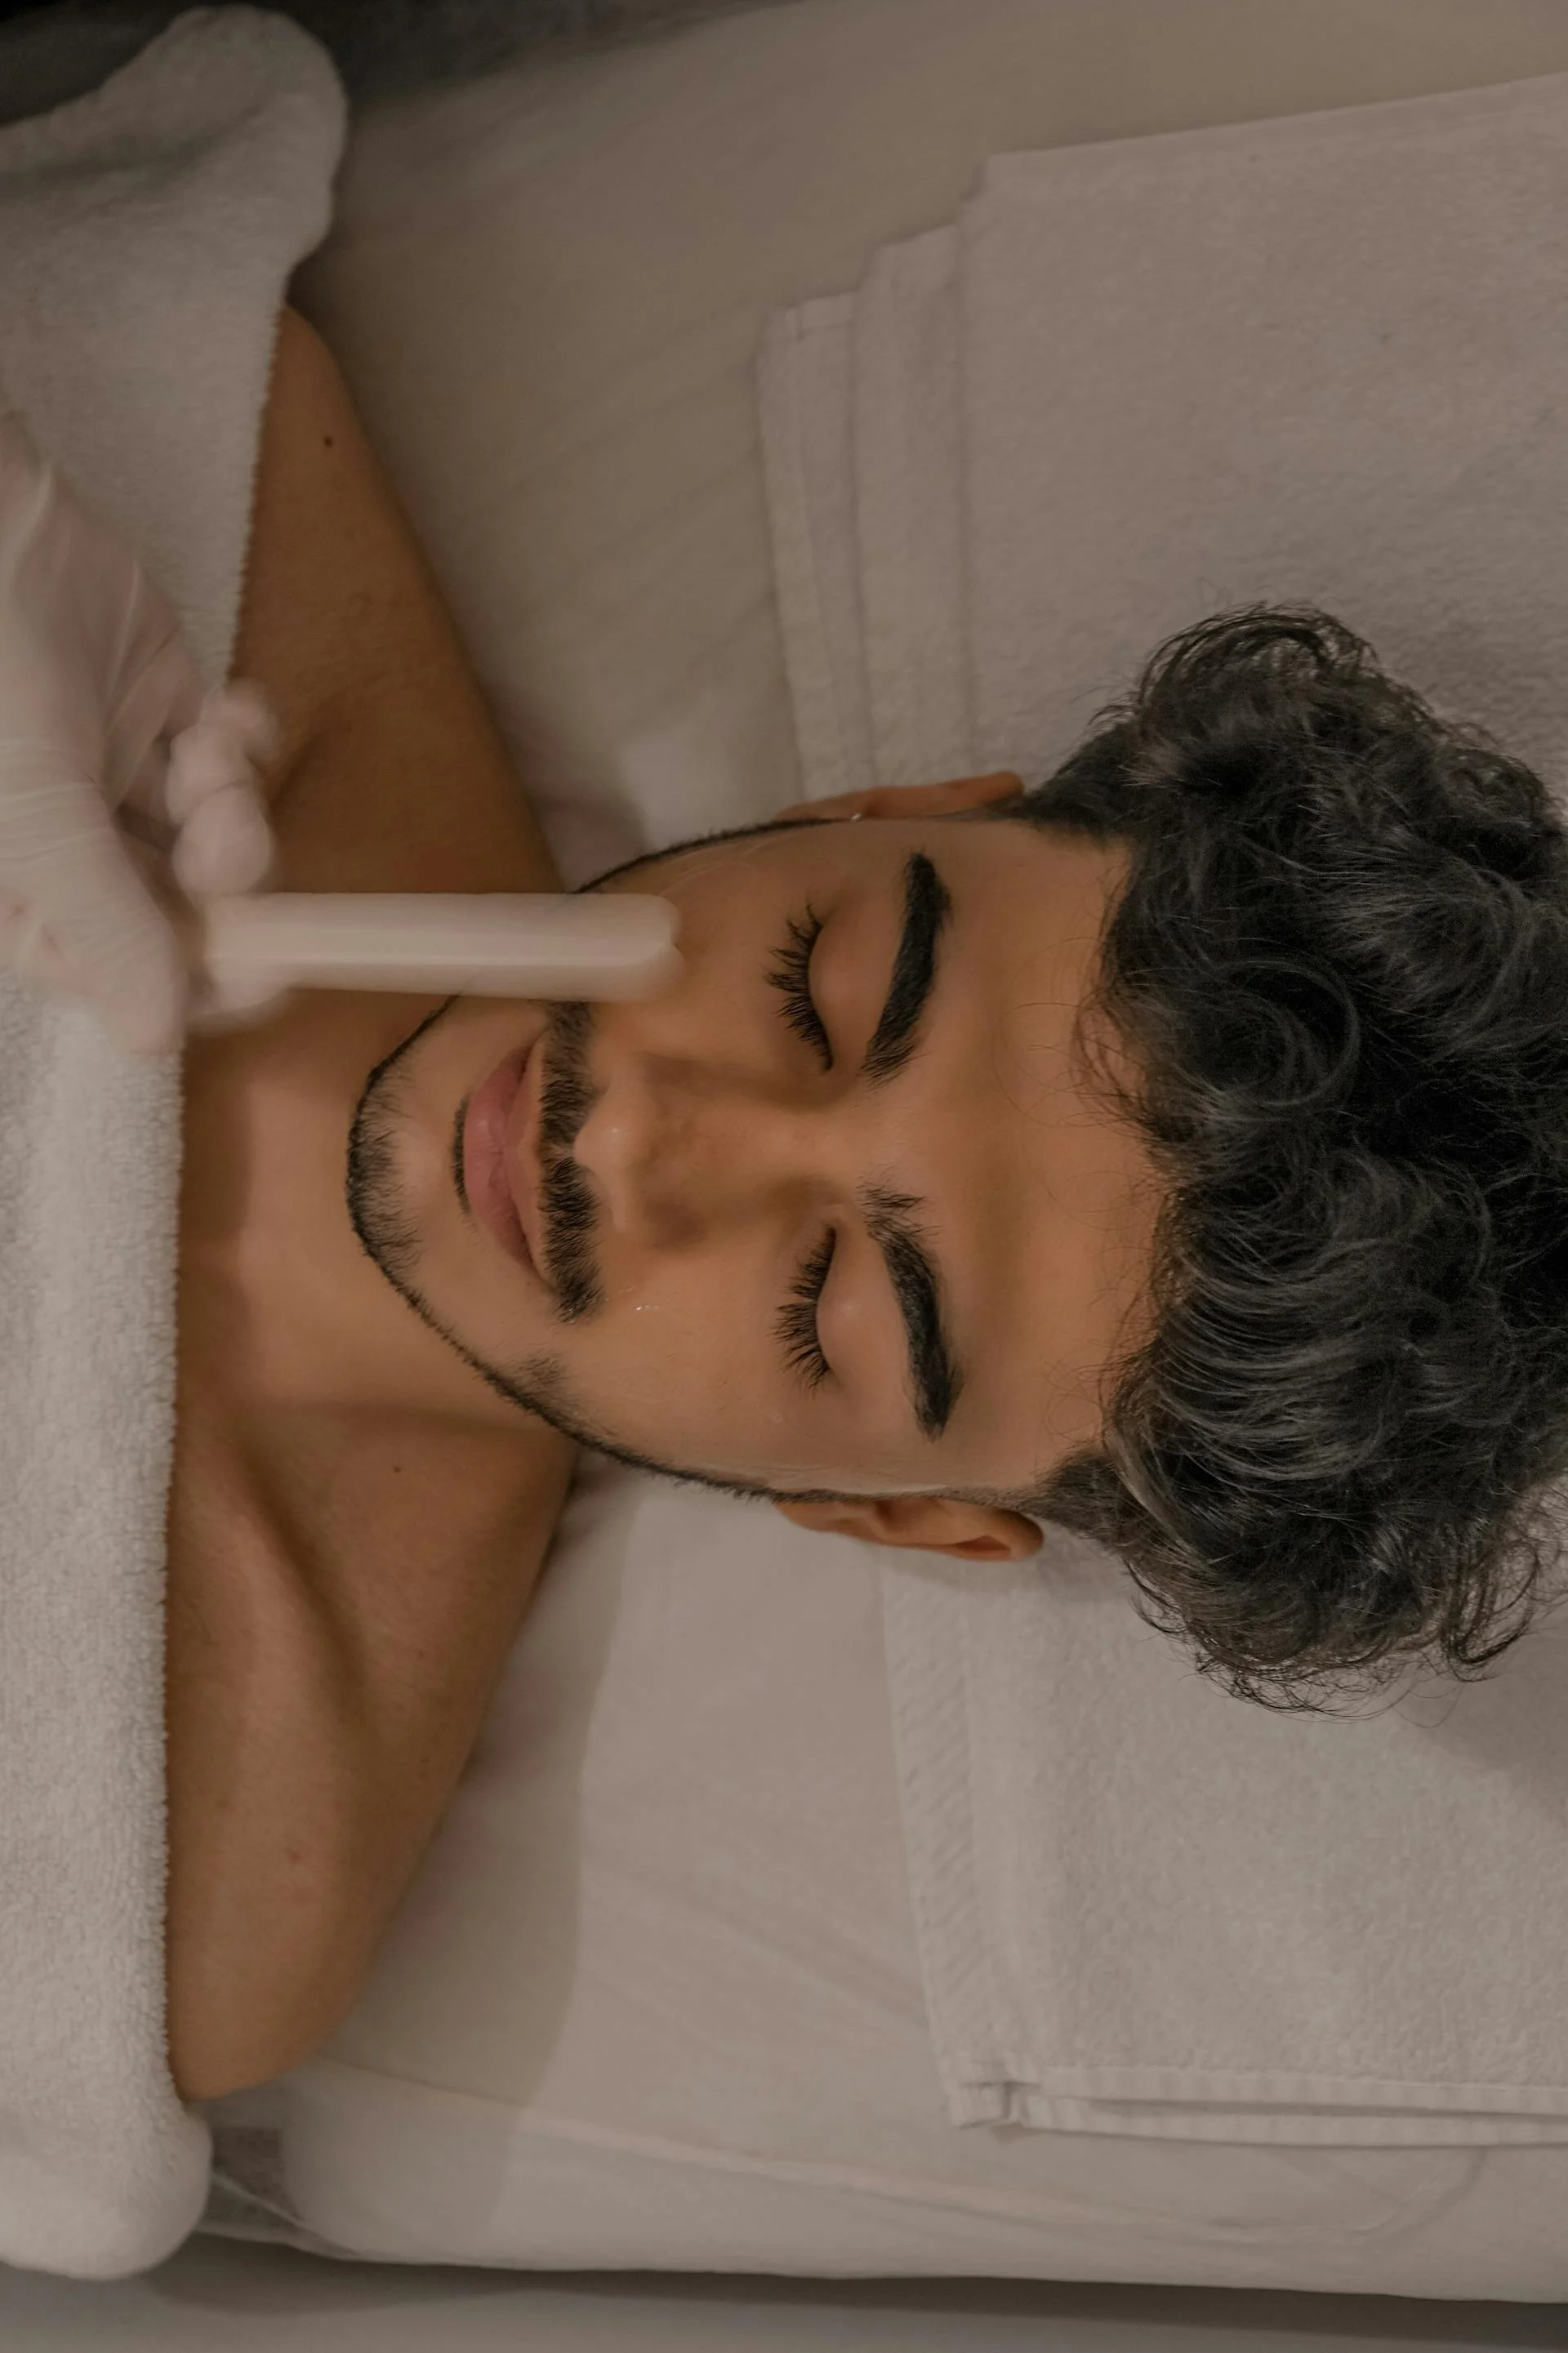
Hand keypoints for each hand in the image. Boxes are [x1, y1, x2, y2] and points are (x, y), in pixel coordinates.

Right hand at [0, 408, 282, 1055]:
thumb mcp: (34, 821)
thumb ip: (103, 924)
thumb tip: (157, 1038)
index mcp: (22, 895)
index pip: (129, 977)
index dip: (203, 979)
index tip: (268, 970)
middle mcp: (70, 847)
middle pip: (189, 913)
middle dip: (226, 880)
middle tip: (231, 832)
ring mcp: (117, 773)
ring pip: (218, 836)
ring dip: (233, 805)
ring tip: (209, 757)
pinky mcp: (161, 705)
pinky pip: (231, 756)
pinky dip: (243, 740)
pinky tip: (223, 710)